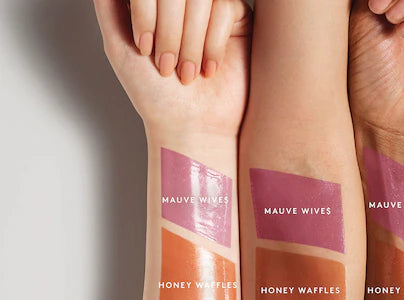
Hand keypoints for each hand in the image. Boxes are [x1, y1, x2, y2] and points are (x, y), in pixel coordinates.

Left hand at [94, 0, 249, 136]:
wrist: (192, 126)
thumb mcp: (119, 46)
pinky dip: (214, 43)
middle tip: (167, 66)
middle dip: (169, 31)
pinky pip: (225, 9)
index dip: (145, 13)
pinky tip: (210, 69)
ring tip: (189, 73)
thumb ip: (108, 4)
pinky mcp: (237, 19)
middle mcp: (180, 1)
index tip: (145, 50)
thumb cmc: (156, 94)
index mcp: (152, 1)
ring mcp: (209, 7)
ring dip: (191, 41)